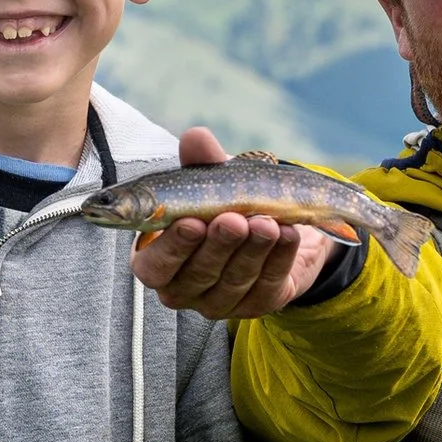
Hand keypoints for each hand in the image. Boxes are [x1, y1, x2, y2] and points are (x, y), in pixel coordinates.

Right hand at [132, 128, 338, 319]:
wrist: (274, 220)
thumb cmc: (226, 201)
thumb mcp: (214, 178)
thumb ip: (201, 161)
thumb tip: (195, 137)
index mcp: (158, 258)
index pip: (153, 267)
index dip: (171, 248)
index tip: (191, 221)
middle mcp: (185, 288)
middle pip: (197, 276)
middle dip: (219, 245)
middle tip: (235, 218)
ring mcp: (221, 302)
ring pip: (235, 281)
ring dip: (252, 249)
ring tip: (266, 221)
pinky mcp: (258, 304)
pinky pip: (268, 284)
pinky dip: (280, 257)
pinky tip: (288, 233)